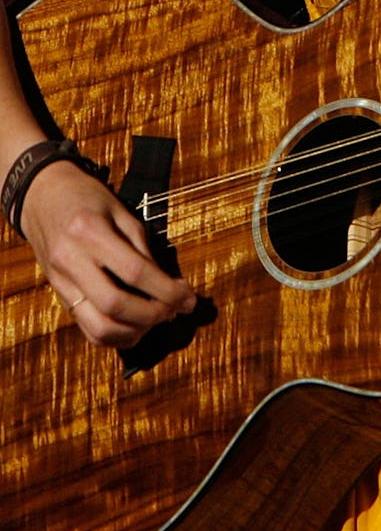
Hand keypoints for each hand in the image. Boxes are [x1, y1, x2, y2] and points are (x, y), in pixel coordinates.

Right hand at [19, 159, 196, 347]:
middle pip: (115, 305)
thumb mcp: (119, 209)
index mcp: (89, 232)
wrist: (40, 195)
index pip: (135, 272)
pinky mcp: (58, 295)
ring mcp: (61, 282)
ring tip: (156, 319)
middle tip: (175, 310)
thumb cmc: (85, 196)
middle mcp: (71, 260)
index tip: (189, 298)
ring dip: (134, 331)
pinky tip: (134, 326)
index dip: (167, 290)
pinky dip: (114, 335)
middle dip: (153, 314)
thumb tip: (167, 284)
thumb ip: (141, 246)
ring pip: (97, 326)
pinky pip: (86, 328)